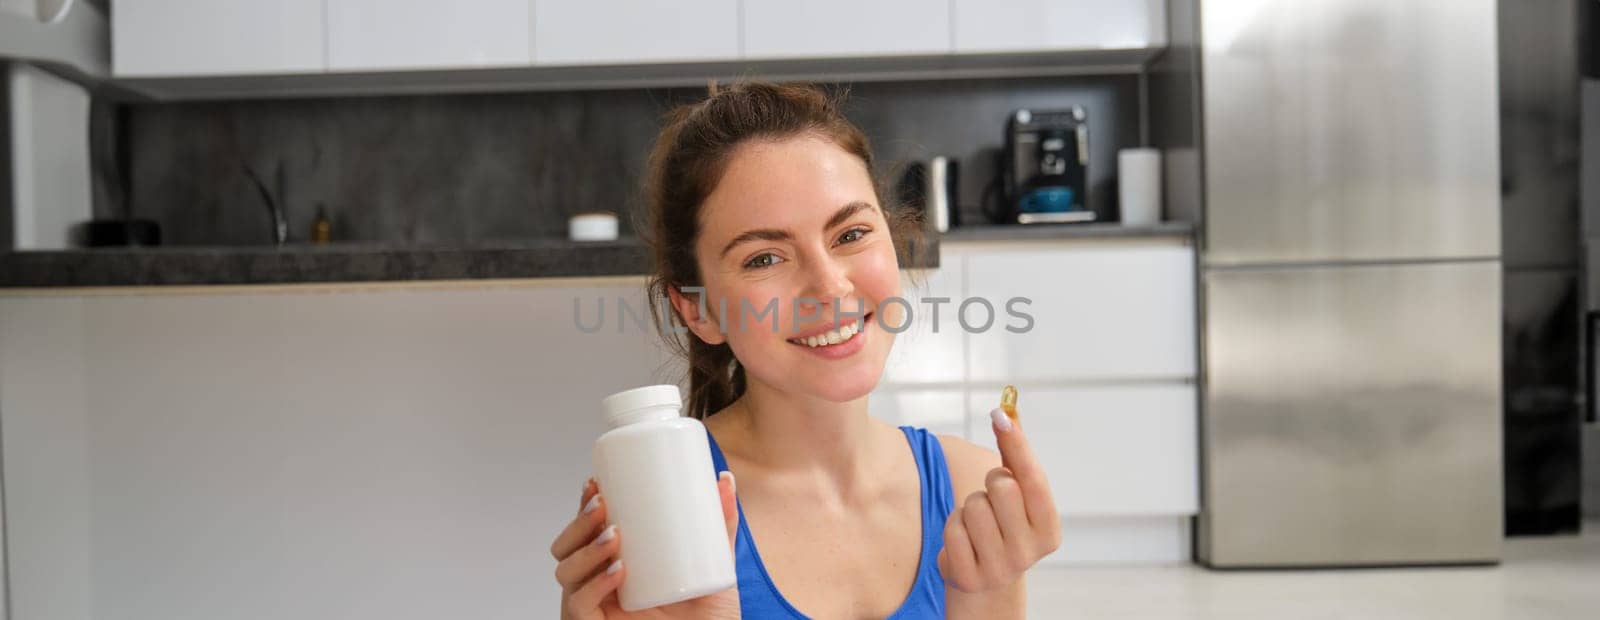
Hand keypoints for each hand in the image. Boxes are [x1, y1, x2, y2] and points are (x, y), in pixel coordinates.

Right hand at [553, 472, 741, 619]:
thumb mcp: (716, 567)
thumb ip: (721, 527)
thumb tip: (725, 481)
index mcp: (616, 564)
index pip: (587, 531)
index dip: (583, 505)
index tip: (597, 482)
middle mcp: (598, 585)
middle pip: (566, 548)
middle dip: (579, 523)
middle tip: (604, 506)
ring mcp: (595, 608)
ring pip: (565, 573)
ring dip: (586, 550)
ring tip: (615, 537)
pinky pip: (579, 607)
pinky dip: (594, 586)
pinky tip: (618, 571)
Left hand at [937, 409, 1061, 592]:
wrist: (986, 582)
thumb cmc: (1004, 526)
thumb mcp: (1018, 497)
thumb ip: (1016, 456)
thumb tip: (1008, 410)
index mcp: (1049, 529)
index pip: (1033, 479)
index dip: (1017, 443)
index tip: (1000, 413)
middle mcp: (1030, 551)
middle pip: (1001, 486)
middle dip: (990, 484)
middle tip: (992, 501)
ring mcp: (1000, 567)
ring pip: (972, 506)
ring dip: (968, 508)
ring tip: (977, 524)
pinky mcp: (969, 577)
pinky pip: (952, 528)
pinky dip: (953, 527)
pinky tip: (964, 541)